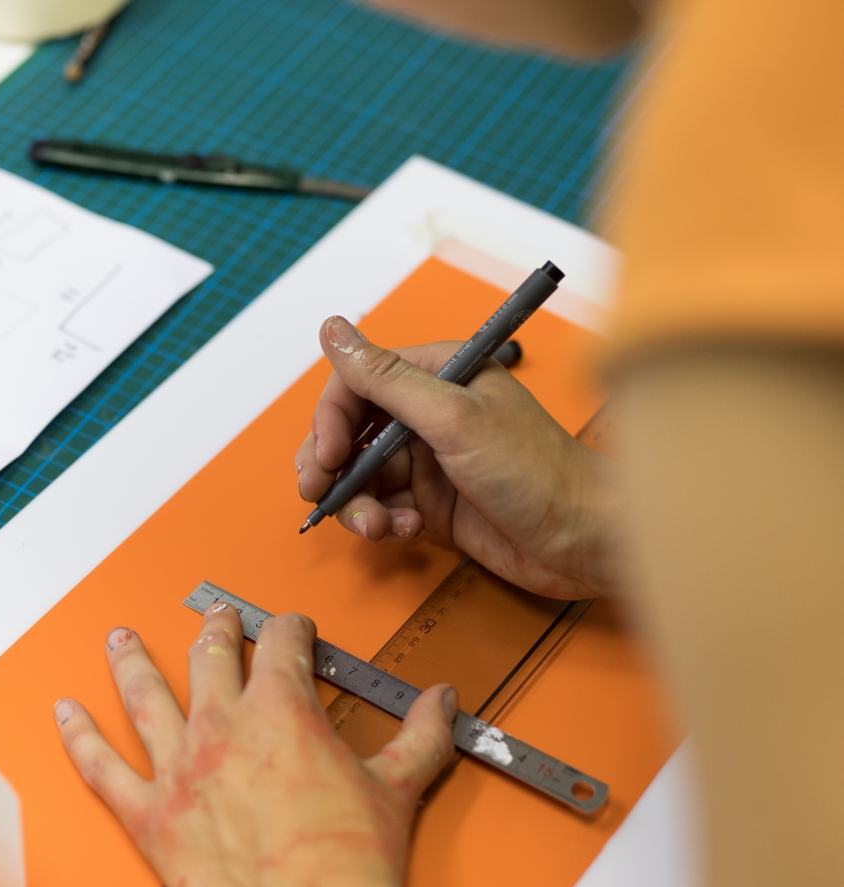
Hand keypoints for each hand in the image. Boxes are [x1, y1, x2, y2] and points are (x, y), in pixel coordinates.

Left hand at [53, 602, 455, 886]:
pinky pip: (101, 767)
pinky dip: (79, 737)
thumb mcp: (399, 786)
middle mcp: (222, 726)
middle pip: (209, 657)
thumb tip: (443, 701)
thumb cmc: (354, 861)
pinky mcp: (149, 815)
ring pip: (145, 696)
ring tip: (120, 638)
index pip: (282, 646)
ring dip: (131, 661)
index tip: (292, 629)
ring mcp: (179, 768)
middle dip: (214, 630)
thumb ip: (420, 735)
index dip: (289, 630)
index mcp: (281, 710)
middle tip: (213, 617)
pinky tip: (65, 713)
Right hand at [297, 316, 618, 598]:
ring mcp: (429, 458)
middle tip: (320, 493)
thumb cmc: (537, 472)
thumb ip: (387, 378)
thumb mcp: (454, 418)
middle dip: (331, 465)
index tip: (329, 454)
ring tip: (376, 525)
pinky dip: (382, 521)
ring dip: (356, 503)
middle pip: (350, 431)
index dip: (332, 419)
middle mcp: (429, 413)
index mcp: (438, 375)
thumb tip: (333, 330)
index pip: (358, 383)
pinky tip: (406, 530)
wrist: (582, 540)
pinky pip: (381, 506)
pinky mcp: (432, 500)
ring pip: (360, 475)